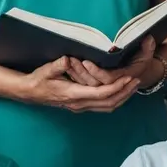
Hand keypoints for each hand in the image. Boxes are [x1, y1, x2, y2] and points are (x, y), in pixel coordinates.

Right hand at [20, 57, 140, 112]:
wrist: (30, 93)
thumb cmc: (38, 80)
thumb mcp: (46, 70)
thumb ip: (58, 65)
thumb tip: (68, 59)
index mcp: (73, 95)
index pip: (101, 94)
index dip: (116, 87)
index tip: (128, 78)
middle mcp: (79, 104)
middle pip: (108, 103)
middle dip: (124, 93)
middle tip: (136, 81)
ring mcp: (80, 107)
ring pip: (107, 107)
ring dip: (122, 97)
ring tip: (132, 86)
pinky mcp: (80, 106)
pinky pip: (102, 107)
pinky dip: (115, 100)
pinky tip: (120, 92)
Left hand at [66, 36, 157, 86]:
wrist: (141, 76)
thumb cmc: (142, 63)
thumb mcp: (147, 55)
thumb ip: (148, 47)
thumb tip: (148, 38)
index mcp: (125, 78)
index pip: (108, 79)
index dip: (97, 72)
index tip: (86, 61)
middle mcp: (113, 87)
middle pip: (94, 85)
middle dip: (81, 73)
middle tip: (71, 59)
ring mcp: (105, 92)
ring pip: (87, 87)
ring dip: (77, 76)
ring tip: (68, 62)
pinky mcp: (98, 92)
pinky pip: (85, 88)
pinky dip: (77, 80)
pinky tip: (68, 69)